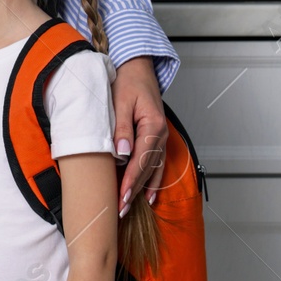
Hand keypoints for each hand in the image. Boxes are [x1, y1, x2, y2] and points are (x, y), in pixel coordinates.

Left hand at [111, 55, 166, 216]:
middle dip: (134, 190)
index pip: (141, 159)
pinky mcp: (157, 139)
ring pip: (153, 169)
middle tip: (121, 209)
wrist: (137, 70)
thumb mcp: (120, 102)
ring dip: (142, 189)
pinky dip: (153, 181)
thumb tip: (122, 153)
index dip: (131, 180)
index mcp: (153, 126)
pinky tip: (149, 197)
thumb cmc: (127, 83)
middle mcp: (160, 135)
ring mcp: (161, 138)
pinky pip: (157, 164)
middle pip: (148, 168)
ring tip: (130, 208)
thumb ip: (122, 128)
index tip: (122, 196)